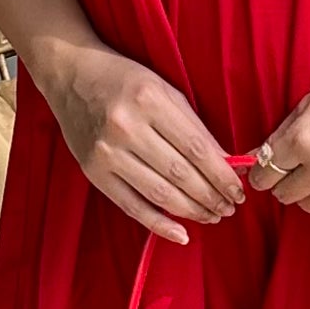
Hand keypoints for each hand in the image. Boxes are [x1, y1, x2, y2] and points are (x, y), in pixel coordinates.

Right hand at [35, 43, 242, 243]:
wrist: (70, 74)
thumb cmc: (124, 79)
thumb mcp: (164, 89)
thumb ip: (194, 126)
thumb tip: (227, 164)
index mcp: (149, 100)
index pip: (196, 147)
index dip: (221, 174)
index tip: (238, 189)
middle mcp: (126, 127)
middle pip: (180, 173)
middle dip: (211, 196)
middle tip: (229, 208)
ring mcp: (106, 152)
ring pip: (160, 193)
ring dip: (192, 211)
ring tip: (212, 216)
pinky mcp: (93, 172)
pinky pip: (131, 206)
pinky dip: (159, 224)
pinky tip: (182, 234)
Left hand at [249, 45, 309, 222]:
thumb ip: (281, 135)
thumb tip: (254, 158)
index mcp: (304, 139)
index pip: (264, 173)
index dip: (261, 171)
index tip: (265, 169)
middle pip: (283, 194)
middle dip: (283, 181)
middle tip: (295, 168)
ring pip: (307, 207)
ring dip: (307, 193)